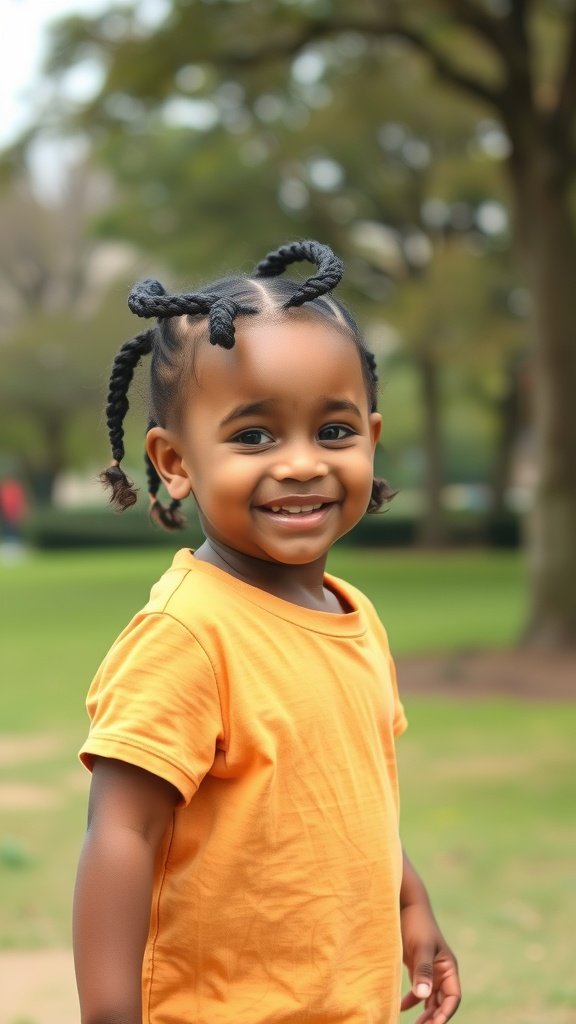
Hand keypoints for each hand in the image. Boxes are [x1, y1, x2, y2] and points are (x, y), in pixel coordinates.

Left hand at [400, 902, 460, 1023]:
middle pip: (442, 1001)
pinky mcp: (416, 967)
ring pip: (430, 998)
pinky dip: (411, 1001)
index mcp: (448, 967)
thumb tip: (423, 997)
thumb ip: (423, 971)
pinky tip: (400, 1007)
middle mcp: (442, 971)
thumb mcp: (420, 947)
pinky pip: (417, 990)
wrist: (403, 904)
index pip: (452, 997)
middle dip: (434, 1017)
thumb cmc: (415, 923)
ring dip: (424, 1013)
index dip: (445, 1013)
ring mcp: (429, 970)